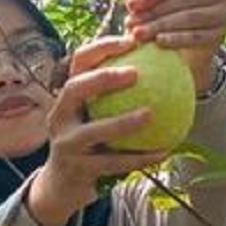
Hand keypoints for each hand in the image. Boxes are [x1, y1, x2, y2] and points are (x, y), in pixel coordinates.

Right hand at [26, 37, 169, 225]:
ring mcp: (66, 143)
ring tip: (151, 113)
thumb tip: (162, 65)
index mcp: (67, 96)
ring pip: (94, 130)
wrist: (62, 184)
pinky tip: (165, 150)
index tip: (131, 41)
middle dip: (103, 78)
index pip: (80, 62)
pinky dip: (140, 157)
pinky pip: (114, 162)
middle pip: (75, 89)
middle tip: (135, 73)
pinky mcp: (78, 169)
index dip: (102, 47)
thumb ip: (117, 93)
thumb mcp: (95, 114)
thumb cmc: (89, 141)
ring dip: (123, 122)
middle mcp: (60, 115)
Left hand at [124, 0, 225, 91]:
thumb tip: (131, 1)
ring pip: (190, 17)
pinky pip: (197, 36)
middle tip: (132, 23)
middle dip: (155, 11)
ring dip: (162, 26)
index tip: (132, 4)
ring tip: (140, 34)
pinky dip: (176, 39)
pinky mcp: (221, 33)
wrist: (190, 40)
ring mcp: (224, 11)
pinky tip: (159, 42)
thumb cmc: (172, 10)